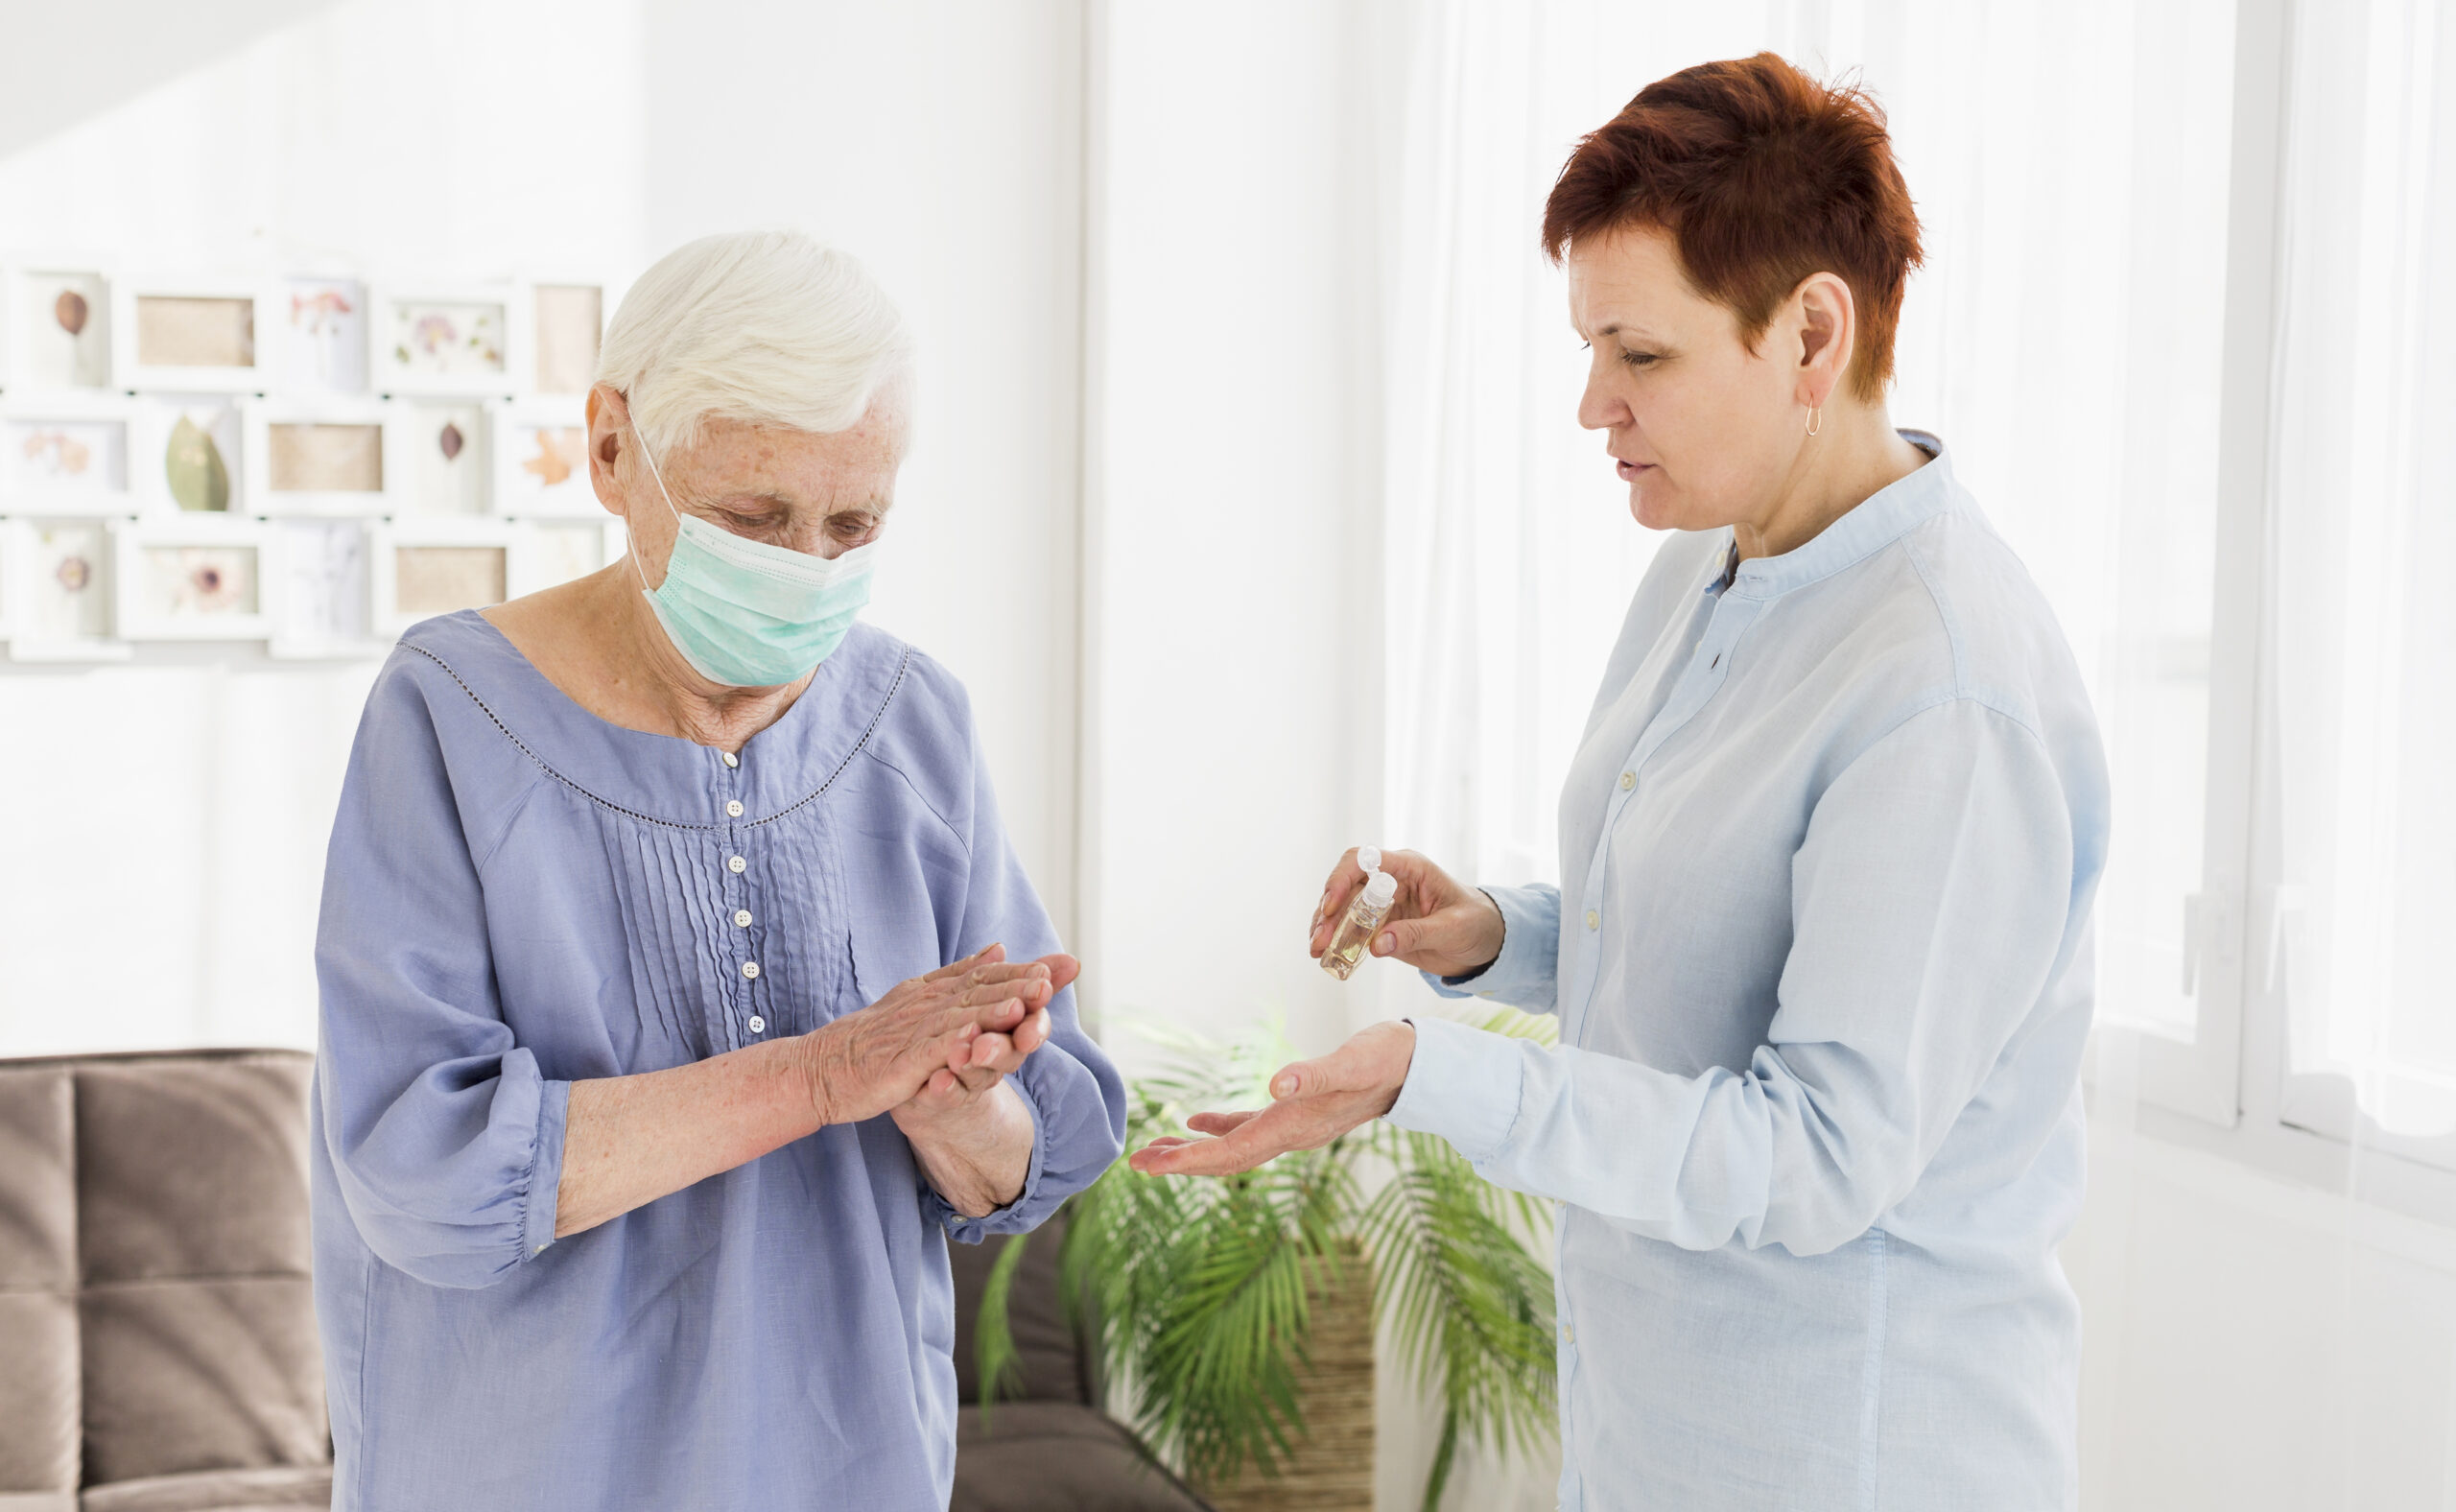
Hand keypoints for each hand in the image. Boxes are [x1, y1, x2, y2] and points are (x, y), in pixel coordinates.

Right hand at [802, 945, 1053, 1126]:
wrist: (825, 1067)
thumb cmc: (874, 1037)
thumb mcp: (919, 997)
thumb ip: (960, 973)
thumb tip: (1000, 948)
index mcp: (936, 992)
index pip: (987, 977)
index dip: (1026, 970)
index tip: (1064, 964)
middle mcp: (929, 1005)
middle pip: (981, 992)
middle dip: (1021, 984)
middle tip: (1056, 977)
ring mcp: (916, 1032)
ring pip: (962, 1018)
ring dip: (996, 1009)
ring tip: (1029, 1002)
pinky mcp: (903, 1062)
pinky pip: (932, 1051)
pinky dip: (955, 1043)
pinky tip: (977, 1040)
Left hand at [1127, 1021, 1416, 1176]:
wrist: (1418, 1066)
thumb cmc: (1387, 1059)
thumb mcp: (1352, 1062)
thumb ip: (1313, 1075)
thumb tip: (1274, 1085)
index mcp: (1295, 1126)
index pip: (1231, 1154)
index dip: (1187, 1161)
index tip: (1148, 1166)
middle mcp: (1291, 1135)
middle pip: (1225, 1160)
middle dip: (1180, 1164)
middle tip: (1135, 1164)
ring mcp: (1294, 1127)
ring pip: (1233, 1148)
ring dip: (1193, 1151)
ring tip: (1154, 1151)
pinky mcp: (1298, 1112)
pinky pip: (1248, 1129)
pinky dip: (1220, 1129)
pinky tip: (1197, 1122)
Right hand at [1307, 848, 1503, 978]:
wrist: (1486, 941)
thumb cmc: (1476, 923)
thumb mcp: (1453, 929)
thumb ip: (1417, 934)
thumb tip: (1377, 945)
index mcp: (1409, 868)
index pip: (1365, 860)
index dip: (1342, 878)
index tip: (1331, 905)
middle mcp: (1390, 881)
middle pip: (1346, 887)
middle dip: (1328, 912)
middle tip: (1319, 940)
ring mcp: (1382, 904)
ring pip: (1343, 909)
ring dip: (1327, 928)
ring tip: (1317, 951)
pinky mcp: (1380, 927)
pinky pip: (1352, 931)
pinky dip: (1337, 942)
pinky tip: (1326, 957)